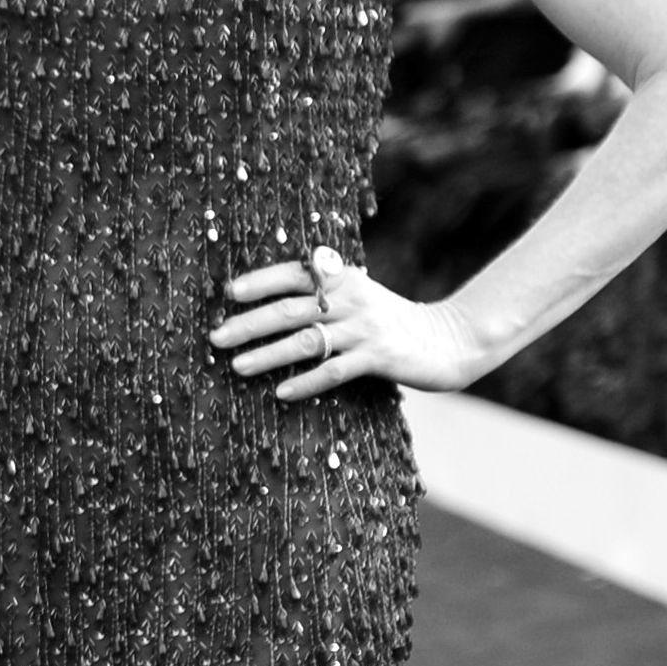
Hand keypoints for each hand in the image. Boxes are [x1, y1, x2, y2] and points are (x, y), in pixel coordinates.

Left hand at [212, 250, 486, 398]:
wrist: (450, 340)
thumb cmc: (394, 321)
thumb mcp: (361, 297)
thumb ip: (327, 293)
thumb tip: (275, 299)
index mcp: (346, 279)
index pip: (297, 273)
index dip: (263, 281)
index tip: (230, 292)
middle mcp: (353, 300)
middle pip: (292, 308)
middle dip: (250, 323)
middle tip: (216, 338)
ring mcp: (366, 329)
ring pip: (307, 341)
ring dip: (268, 355)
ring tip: (237, 367)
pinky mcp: (379, 358)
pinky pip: (335, 371)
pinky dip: (306, 382)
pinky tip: (281, 392)